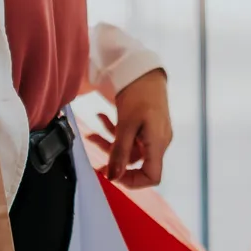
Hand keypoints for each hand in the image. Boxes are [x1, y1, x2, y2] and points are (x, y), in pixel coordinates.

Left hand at [85, 70, 171, 188]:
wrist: (144, 69)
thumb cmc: (140, 93)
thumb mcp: (126, 124)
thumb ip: (119, 152)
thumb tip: (112, 177)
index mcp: (158, 143)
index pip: (152, 176)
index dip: (132, 182)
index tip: (112, 175)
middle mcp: (158, 141)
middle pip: (136, 162)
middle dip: (113, 158)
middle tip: (94, 153)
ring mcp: (153, 133)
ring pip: (129, 148)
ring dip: (109, 142)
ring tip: (92, 131)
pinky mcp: (146, 125)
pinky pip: (130, 136)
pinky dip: (114, 130)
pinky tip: (101, 117)